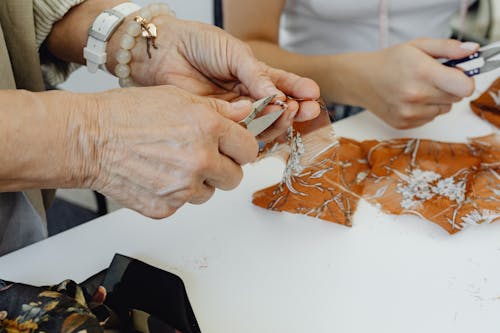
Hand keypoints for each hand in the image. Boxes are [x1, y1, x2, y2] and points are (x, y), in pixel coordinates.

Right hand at [80, 85, 257, 218]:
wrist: (88, 140)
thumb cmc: (125, 114)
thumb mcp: (177, 97)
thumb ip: (218, 109)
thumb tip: (246, 111)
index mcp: (208, 129)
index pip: (249, 149)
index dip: (241, 148)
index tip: (234, 148)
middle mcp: (200, 160)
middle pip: (235, 177)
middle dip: (223, 168)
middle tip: (204, 157)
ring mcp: (183, 188)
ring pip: (210, 193)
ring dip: (199, 182)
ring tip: (173, 164)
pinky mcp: (166, 208)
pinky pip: (184, 204)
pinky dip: (175, 194)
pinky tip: (158, 176)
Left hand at [106, 13, 320, 140]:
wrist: (163, 50)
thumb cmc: (197, 43)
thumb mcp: (234, 53)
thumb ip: (256, 74)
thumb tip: (278, 94)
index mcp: (252, 76)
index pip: (281, 87)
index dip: (298, 91)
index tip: (313, 95)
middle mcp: (245, 96)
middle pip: (275, 110)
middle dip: (293, 110)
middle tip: (305, 109)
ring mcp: (232, 110)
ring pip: (261, 123)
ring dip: (279, 120)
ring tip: (289, 112)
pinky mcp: (217, 122)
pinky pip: (240, 129)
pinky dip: (256, 126)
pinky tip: (266, 118)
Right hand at [355, 39, 476, 128]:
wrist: (360, 80)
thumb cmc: (389, 61)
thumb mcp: (418, 46)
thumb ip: (448, 48)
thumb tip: (471, 52)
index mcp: (422, 72)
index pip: (464, 87)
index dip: (465, 80)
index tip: (456, 74)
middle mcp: (415, 96)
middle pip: (455, 98)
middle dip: (449, 87)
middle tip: (432, 78)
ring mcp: (408, 113)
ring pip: (443, 110)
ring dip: (436, 100)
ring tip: (417, 88)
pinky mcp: (403, 124)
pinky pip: (429, 118)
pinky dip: (424, 109)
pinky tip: (408, 99)